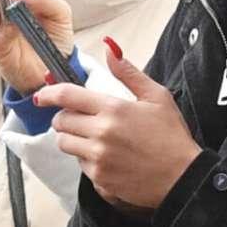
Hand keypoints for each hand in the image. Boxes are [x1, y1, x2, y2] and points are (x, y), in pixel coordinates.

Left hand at [35, 37, 201, 216]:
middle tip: (84, 118)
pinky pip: (79, 164)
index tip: (43, 95)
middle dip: (67, 117)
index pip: (67, 96)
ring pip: (64, 143)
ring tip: (96, 138)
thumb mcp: (157, 97)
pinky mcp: (98, 177)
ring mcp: (97, 157)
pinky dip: (88, 159)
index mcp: (114, 109)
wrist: (183, 177)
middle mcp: (101, 133)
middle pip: (61, 121)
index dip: (49, 93)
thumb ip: (129, 73)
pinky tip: (109, 157)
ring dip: (73, 138)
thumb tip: (110, 48)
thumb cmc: (172, 136)